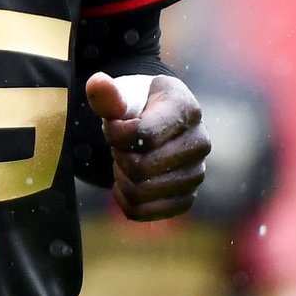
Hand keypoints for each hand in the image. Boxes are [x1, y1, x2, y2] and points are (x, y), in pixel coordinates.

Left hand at [85, 73, 209, 220]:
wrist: (156, 122)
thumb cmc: (138, 105)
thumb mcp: (123, 94)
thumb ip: (108, 94)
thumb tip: (96, 82)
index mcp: (187, 109)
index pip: (142, 135)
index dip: (116, 133)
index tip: (114, 124)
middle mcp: (199, 142)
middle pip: (141, 168)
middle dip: (120, 156)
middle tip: (120, 145)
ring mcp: (196, 172)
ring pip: (141, 193)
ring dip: (122, 177)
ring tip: (126, 159)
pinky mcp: (186, 198)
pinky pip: (144, 213)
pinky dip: (126, 200)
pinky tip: (126, 182)